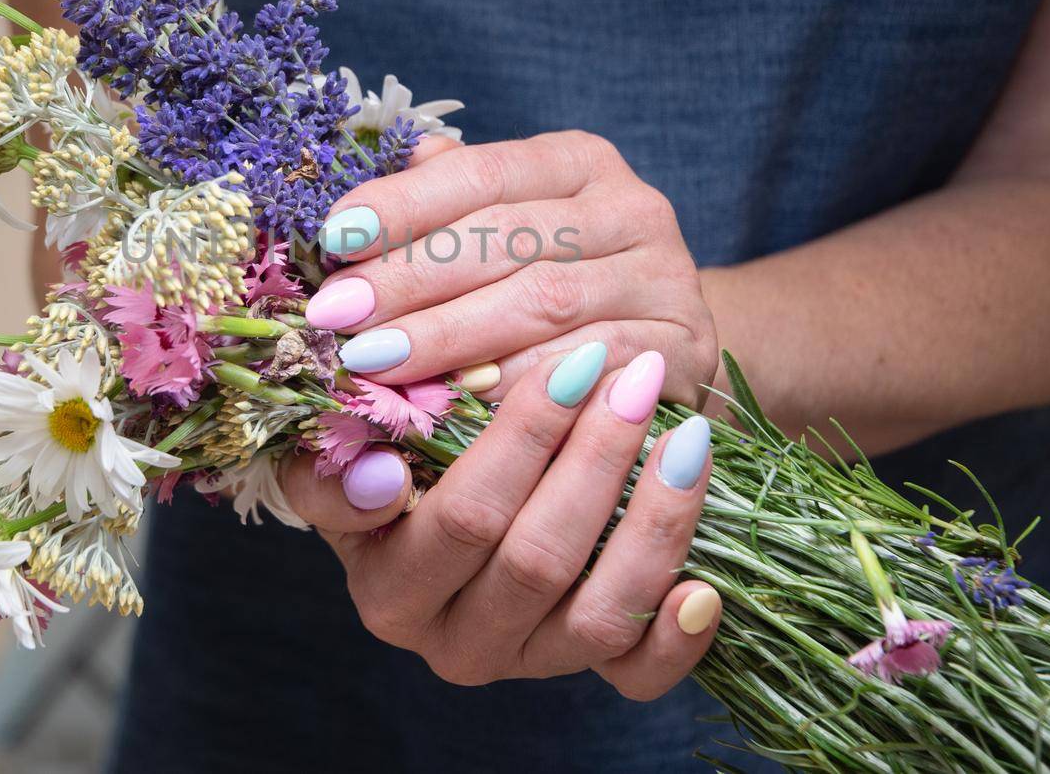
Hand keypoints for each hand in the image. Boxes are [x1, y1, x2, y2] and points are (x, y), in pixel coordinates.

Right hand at [281, 350, 720, 696]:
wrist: (457, 498)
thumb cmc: (406, 456)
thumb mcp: (358, 450)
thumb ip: (346, 457)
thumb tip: (378, 475)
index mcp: (389, 589)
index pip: (460, 519)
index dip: (519, 445)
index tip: (571, 371)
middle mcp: (452, 642)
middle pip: (535, 557)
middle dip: (595, 456)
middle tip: (631, 373)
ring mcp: (526, 662)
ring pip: (597, 612)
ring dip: (651, 521)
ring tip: (684, 434)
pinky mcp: (586, 674)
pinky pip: (639, 677)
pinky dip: (677, 637)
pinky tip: (703, 584)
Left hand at [307, 130, 716, 402]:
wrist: (663, 352)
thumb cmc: (553, 284)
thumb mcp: (503, 233)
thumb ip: (440, 209)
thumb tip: (349, 210)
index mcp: (579, 161)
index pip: (479, 172)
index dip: (402, 205)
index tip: (333, 239)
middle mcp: (634, 207)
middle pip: (505, 238)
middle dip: (410, 279)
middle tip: (336, 317)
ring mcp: (666, 278)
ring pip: (542, 302)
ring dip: (448, 336)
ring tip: (373, 362)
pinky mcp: (684, 350)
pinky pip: (587, 368)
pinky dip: (515, 389)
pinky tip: (453, 403)